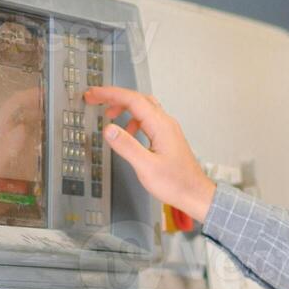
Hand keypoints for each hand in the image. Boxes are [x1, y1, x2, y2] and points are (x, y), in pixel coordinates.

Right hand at [84, 86, 216, 221]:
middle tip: (95, 99)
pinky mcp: (167, 138)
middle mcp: (166, 123)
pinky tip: (127, 133)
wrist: (195, 194)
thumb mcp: (146, 167)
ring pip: (143, 109)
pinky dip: (133, 120)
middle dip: (115, 96)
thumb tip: (108, 129)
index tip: (93, 94)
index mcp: (161, 126)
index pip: (132, 99)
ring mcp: (168, 130)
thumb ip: (126, 146)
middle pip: (138, 99)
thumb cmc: (175, 184)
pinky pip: (148, 121)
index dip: (110, 94)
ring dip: (123, 107)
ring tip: (107, 115)